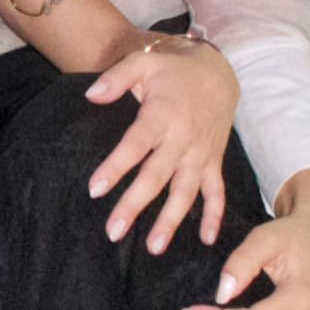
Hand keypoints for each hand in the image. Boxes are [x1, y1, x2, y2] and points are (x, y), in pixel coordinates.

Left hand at [84, 42, 238, 251]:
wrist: (218, 72)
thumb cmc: (173, 70)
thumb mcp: (143, 62)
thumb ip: (116, 78)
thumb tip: (90, 96)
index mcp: (163, 115)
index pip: (136, 144)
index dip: (116, 167)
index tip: (95, 190)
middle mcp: (183, 138)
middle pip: (157, 176)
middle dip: (135, 204)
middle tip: (114, 231)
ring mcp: (201, 153)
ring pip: (186, 191)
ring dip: (171, 220)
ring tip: (154, 248)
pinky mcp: (214, 161)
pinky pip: (217, 192)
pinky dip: (215, 215)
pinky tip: (207, 240)